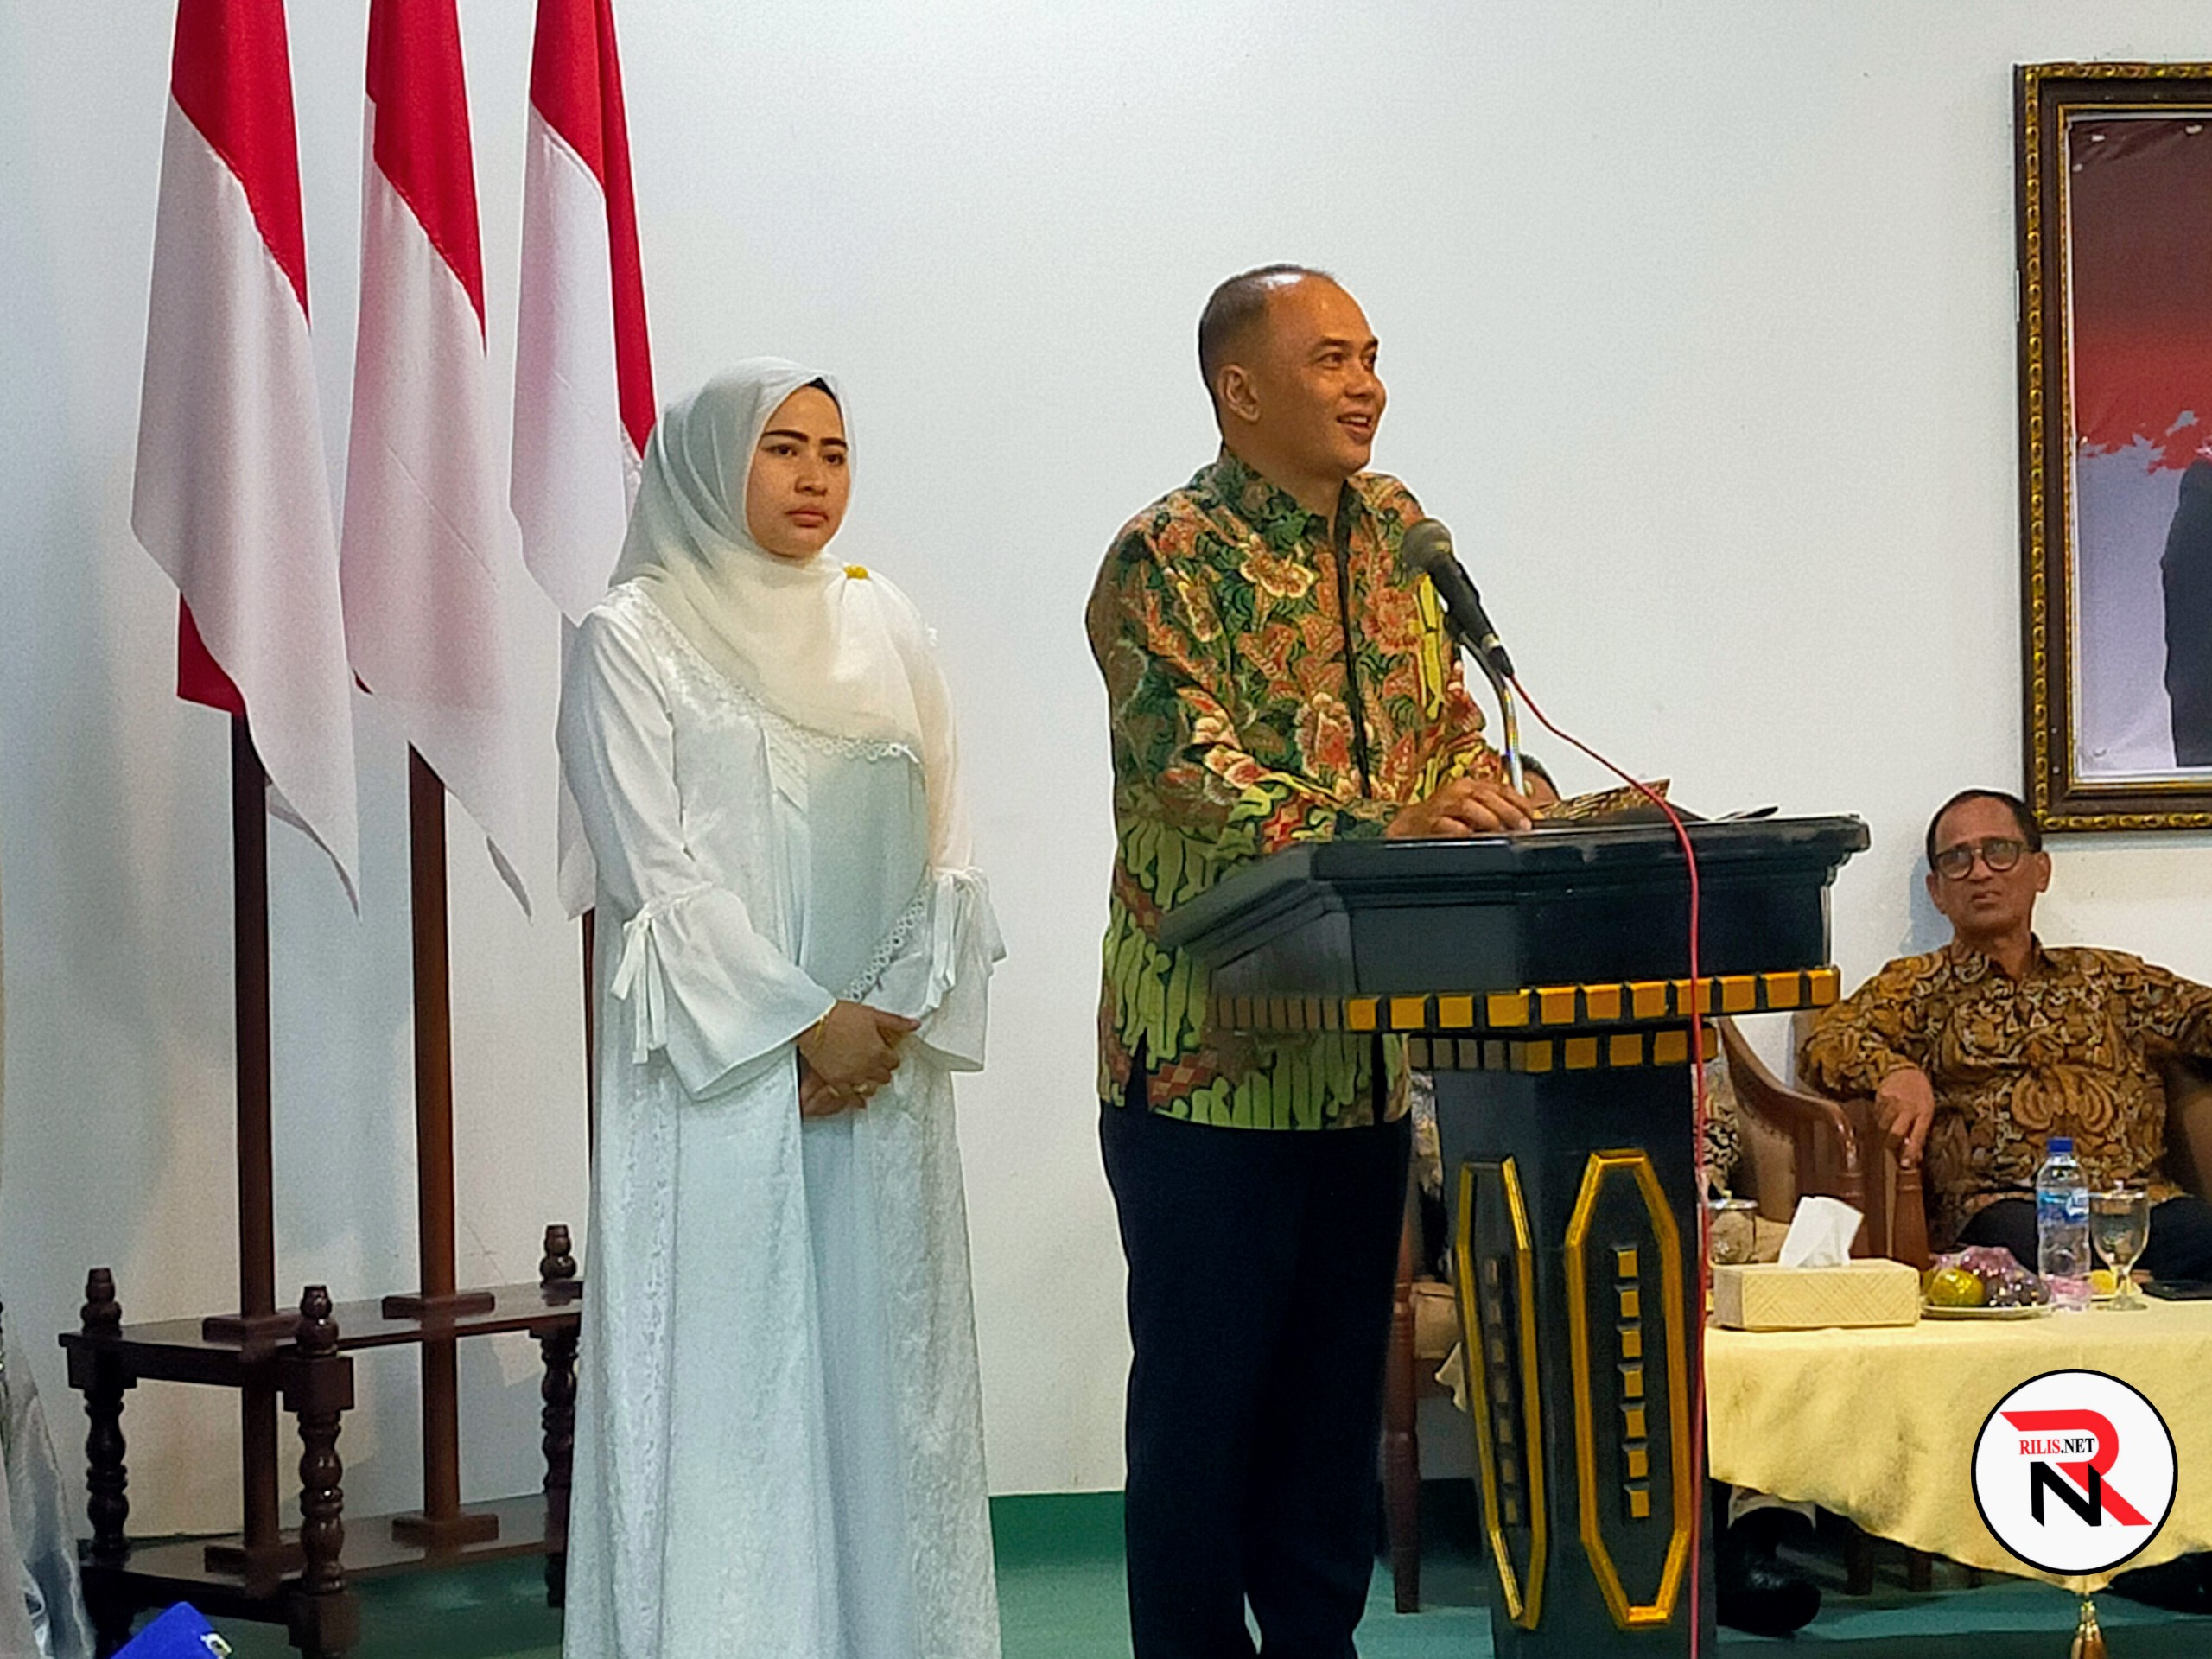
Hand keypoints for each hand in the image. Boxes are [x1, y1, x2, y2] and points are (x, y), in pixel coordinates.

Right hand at [795, 1000, 916, 1108]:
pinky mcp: (836, 1081)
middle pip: (884, 1076)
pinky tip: (859, 1101)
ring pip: (870, 1088)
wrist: (814, 1022)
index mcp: (879, 1051)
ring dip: (871, 1084)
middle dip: (882, 1070)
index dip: (890, 1057)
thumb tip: (914, 1025)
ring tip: (869, 1079)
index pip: (894, 1062)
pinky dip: (856, 1100)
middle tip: (877, 1064)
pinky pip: (850, 1097)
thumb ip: (896, 1022)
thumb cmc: (840, 1016)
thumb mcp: (873, 1014)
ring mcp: (852, 1076)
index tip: (886, 1054)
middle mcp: (867, 1067)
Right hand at [1386, 775, 1537, 838]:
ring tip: (1502, 832)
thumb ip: (1494, 811)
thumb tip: (1524, 822)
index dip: (1520, 802)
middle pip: (1486, 796)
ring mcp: (1442, 806)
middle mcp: (1457, 792)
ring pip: (1468, 807)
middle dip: (1508, 812)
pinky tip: (1474, 836)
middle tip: (1522, 826)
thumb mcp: (1471, 809)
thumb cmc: (1443, 817)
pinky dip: (1462, 831)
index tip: (1534, 817)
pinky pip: (1447, 825)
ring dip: (1488, 820)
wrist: (1410, 826)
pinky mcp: (1430, 823)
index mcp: (1470, 786)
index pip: (1501, 789)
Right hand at [1873, 1066, 1935, 1165]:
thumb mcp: (1926, 1112)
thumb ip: (1920, 1133)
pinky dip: (1879, 1118)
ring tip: (1888, 1127)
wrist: (1907, 1071)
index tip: (1904, 1164)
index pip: (1917, 1136)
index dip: (1911, 1151)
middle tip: (1889, 1148)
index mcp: (1924, 1113)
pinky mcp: (1881, 1096)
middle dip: (1891, 1143)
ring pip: (1883, 1125)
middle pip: (1895, 1132)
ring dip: (1884, 1130)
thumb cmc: (1920, 1095)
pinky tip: (1884, 1114)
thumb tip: (1916, 1158)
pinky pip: (1877, 1114)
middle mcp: (1909, 1107)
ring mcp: (1894, 1101)